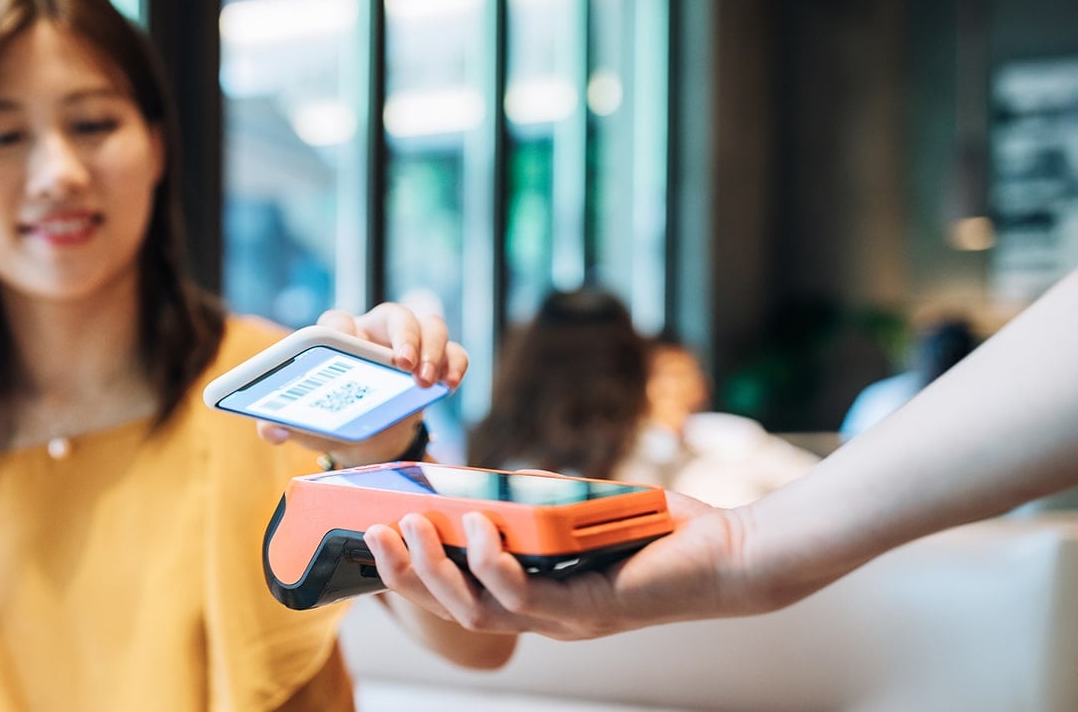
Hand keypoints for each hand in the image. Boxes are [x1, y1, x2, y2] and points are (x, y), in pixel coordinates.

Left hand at [256, 302, 467, 466]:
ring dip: (432, 349)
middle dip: (402, 334)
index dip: (344, 328)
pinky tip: (451, 384)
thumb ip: (278, 424)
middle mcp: (376, 333)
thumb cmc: (332, 420)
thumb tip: (270, 429)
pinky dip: (456, 363)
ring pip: (431, 325)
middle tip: (402, 364)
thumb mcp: (304, 425)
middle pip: (395, 314)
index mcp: (339, 339)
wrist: (367, 439)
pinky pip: (455, 352)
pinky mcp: (437, 362)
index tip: (348, 341)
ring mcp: (411, 345)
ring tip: (426, 382)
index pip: (339, 319)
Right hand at [361, 490, 783, 639]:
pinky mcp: (591, 610)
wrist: (729, 552)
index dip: (409, 572)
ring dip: (438, 571)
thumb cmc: (656, 531)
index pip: (455, 594)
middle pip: (453, 608)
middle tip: (371, 532)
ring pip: (478, 610)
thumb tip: (482, 481)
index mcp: (533, 597)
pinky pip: (527, 596)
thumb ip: (531, 502)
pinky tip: (477, 527)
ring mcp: (565, 619)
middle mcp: (543, 616)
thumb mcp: (575, 510)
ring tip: (412, 527)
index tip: (371, 535)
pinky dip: (494, 564)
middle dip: (406, 573)